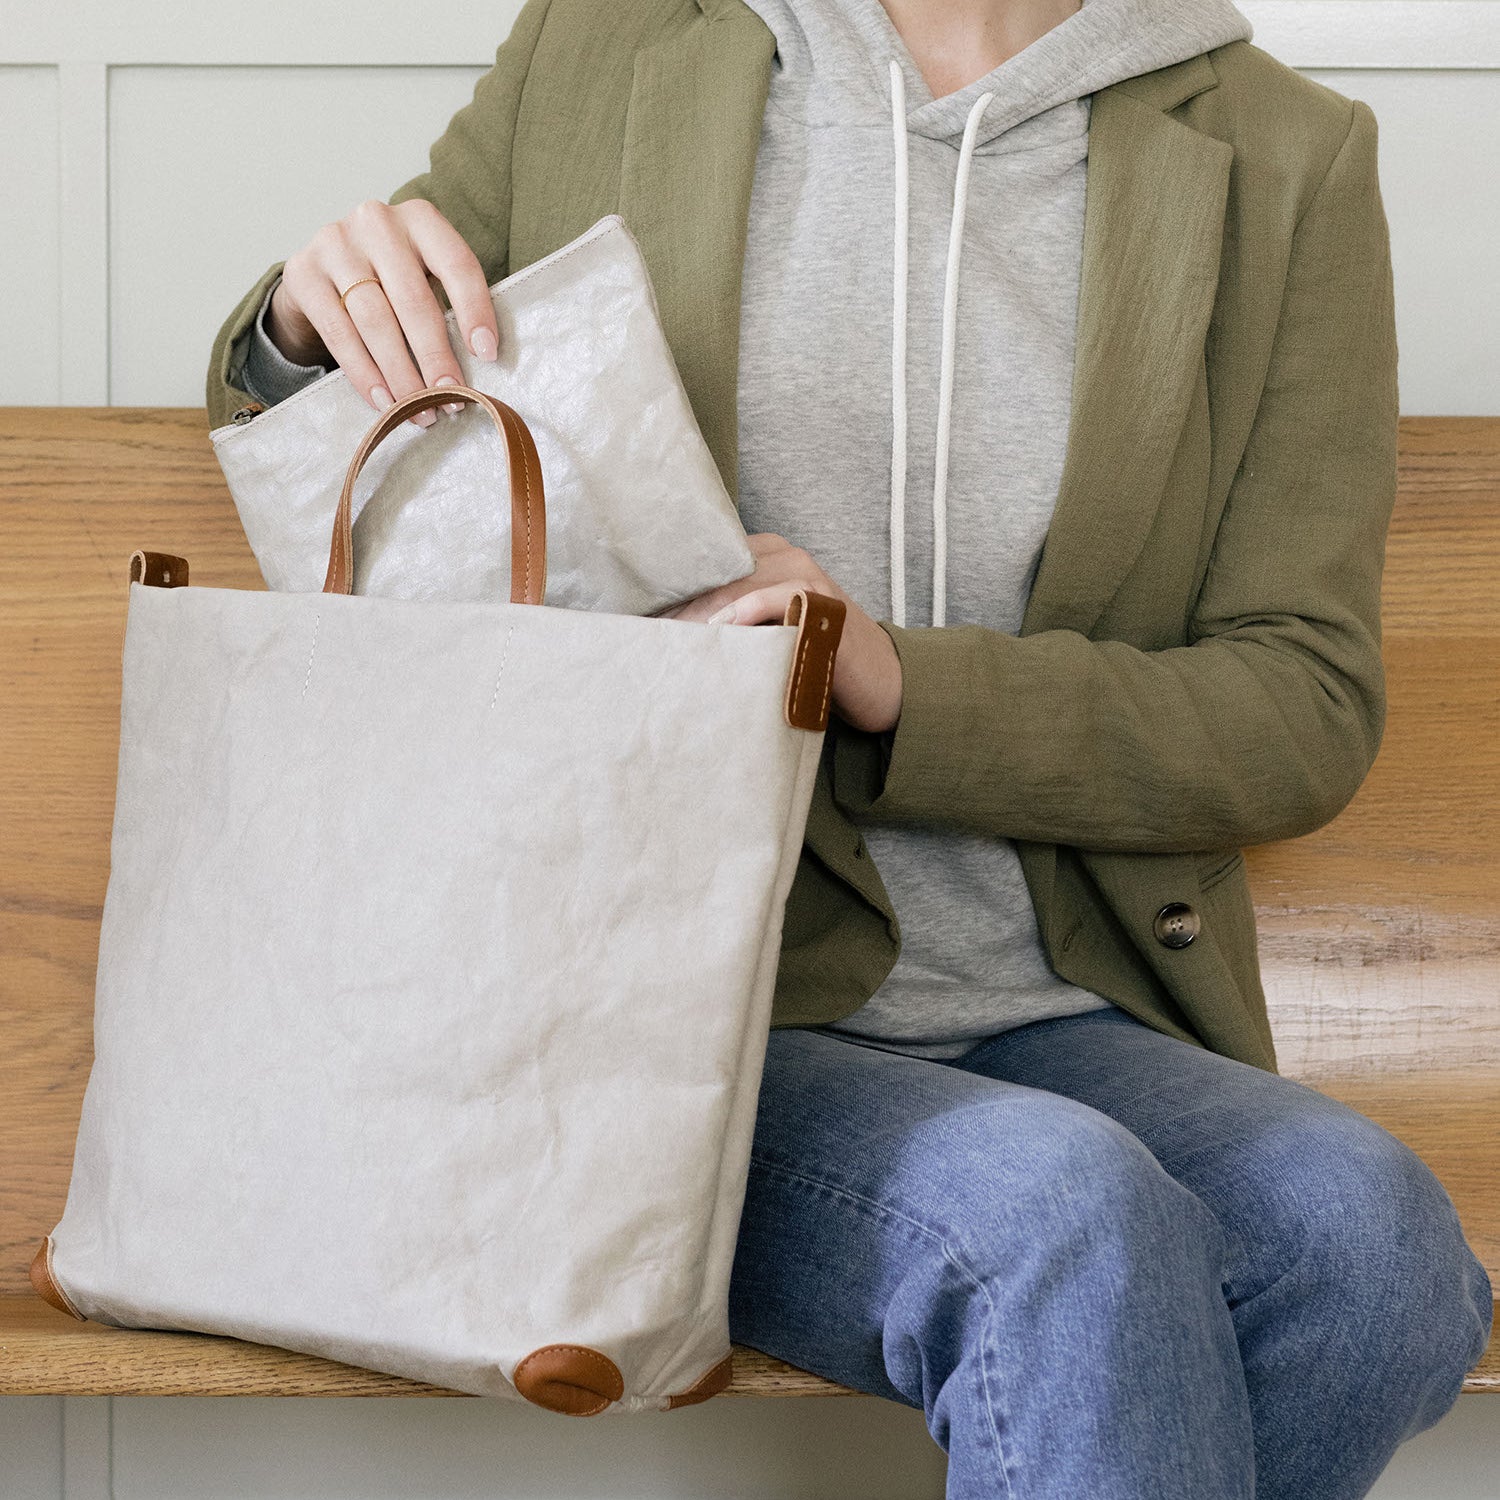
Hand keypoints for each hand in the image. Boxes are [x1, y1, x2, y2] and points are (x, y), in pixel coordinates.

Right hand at [268, 198, 500, 428]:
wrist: (323, 272)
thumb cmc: (391, 281)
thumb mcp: (424, 275)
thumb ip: (449, 304)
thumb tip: (480, 364)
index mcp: (420, 219)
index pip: (456, 263)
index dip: (475, 310)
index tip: (487, 355)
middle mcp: (376, 222)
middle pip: (412, 299)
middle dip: (434, 356)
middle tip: (450, 398)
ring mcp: (335, 244)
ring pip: (374, 320)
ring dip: (401, 374)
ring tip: (419, 410)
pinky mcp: (303, 273)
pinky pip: (338, 333)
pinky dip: (364, 373)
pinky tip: (384, 401)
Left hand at [659, 534, 902, 732]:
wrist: (879, 681)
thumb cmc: (811, 659)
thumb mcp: (765, 631)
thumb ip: (728, 619)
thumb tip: (665, 634)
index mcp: (768, 555)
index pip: (710, 566)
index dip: (674, 592)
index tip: (640, 621)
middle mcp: (787, 557)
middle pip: (720, 576)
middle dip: (681, 608)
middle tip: (647, 637)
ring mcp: (809, 577)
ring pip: (742, 584)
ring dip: (703, 615)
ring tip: (673, 641)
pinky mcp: (825, 603)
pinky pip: (780, 597)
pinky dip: (747, 612)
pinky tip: (720, 631)